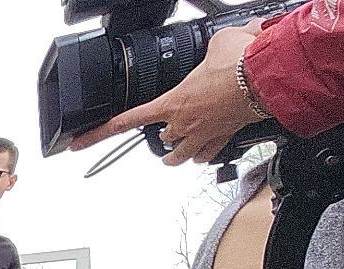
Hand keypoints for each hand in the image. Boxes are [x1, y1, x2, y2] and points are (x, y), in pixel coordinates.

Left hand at [68, 21, 264, 165]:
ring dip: (176, 154)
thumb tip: (232, 36)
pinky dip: (205, 156)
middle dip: (162, 135)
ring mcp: (203, 134)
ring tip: (176, 152)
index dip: (97, 134)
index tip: (78, 144)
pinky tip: (205, 153)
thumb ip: (214, 46)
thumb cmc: (239, 64)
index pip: (124, 121)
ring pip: (179, 156)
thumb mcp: (218, 44)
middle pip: (160, 139)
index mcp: (172, 102)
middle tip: (165, 131)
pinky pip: (207, 157)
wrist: (264, 81)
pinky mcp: (223, 139)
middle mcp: (183, 123)